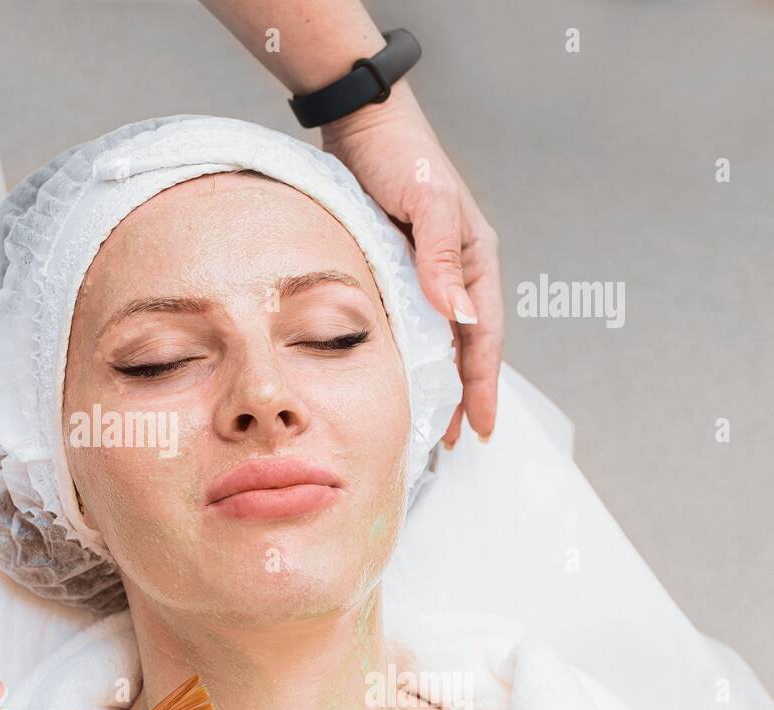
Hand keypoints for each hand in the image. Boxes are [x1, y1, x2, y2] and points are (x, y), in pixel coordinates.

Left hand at [321, 82, 503, 445]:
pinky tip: (397, 376)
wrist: (364, 125)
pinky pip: (412, 323)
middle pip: (466, 347)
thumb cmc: (400, 157)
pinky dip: (411, 355)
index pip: (484, 337)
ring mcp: (430, 272)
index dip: (481, 385)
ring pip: (439, 340)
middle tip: (446, 442)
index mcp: (476, 260)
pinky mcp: (401, 269)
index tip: (478, 428)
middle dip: (462, 395)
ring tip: (425, 422)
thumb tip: (459, 315)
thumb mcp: (426, 202)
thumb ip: (441, 256)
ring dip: (437, 381)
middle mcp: (457, 271)